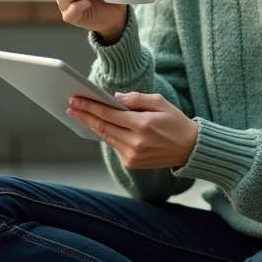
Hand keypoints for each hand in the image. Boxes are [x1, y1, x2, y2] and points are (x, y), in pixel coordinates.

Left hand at [67, 92, 197, 169]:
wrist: (190, 149)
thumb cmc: (176, 122)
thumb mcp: (160, 102)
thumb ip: (136, 98)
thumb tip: (115, 97)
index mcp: (143, 125)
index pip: (109, 114)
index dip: (90, 106)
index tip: (76, 100)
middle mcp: (136, 142)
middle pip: (102, 126)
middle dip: (84, 115)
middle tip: (70, 106)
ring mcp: (132, 156)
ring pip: (106, 137)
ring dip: (92, 125)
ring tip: (79, 114)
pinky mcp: (131, 163)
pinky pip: (114, 146)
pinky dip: (106, 135)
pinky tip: (97, 126)